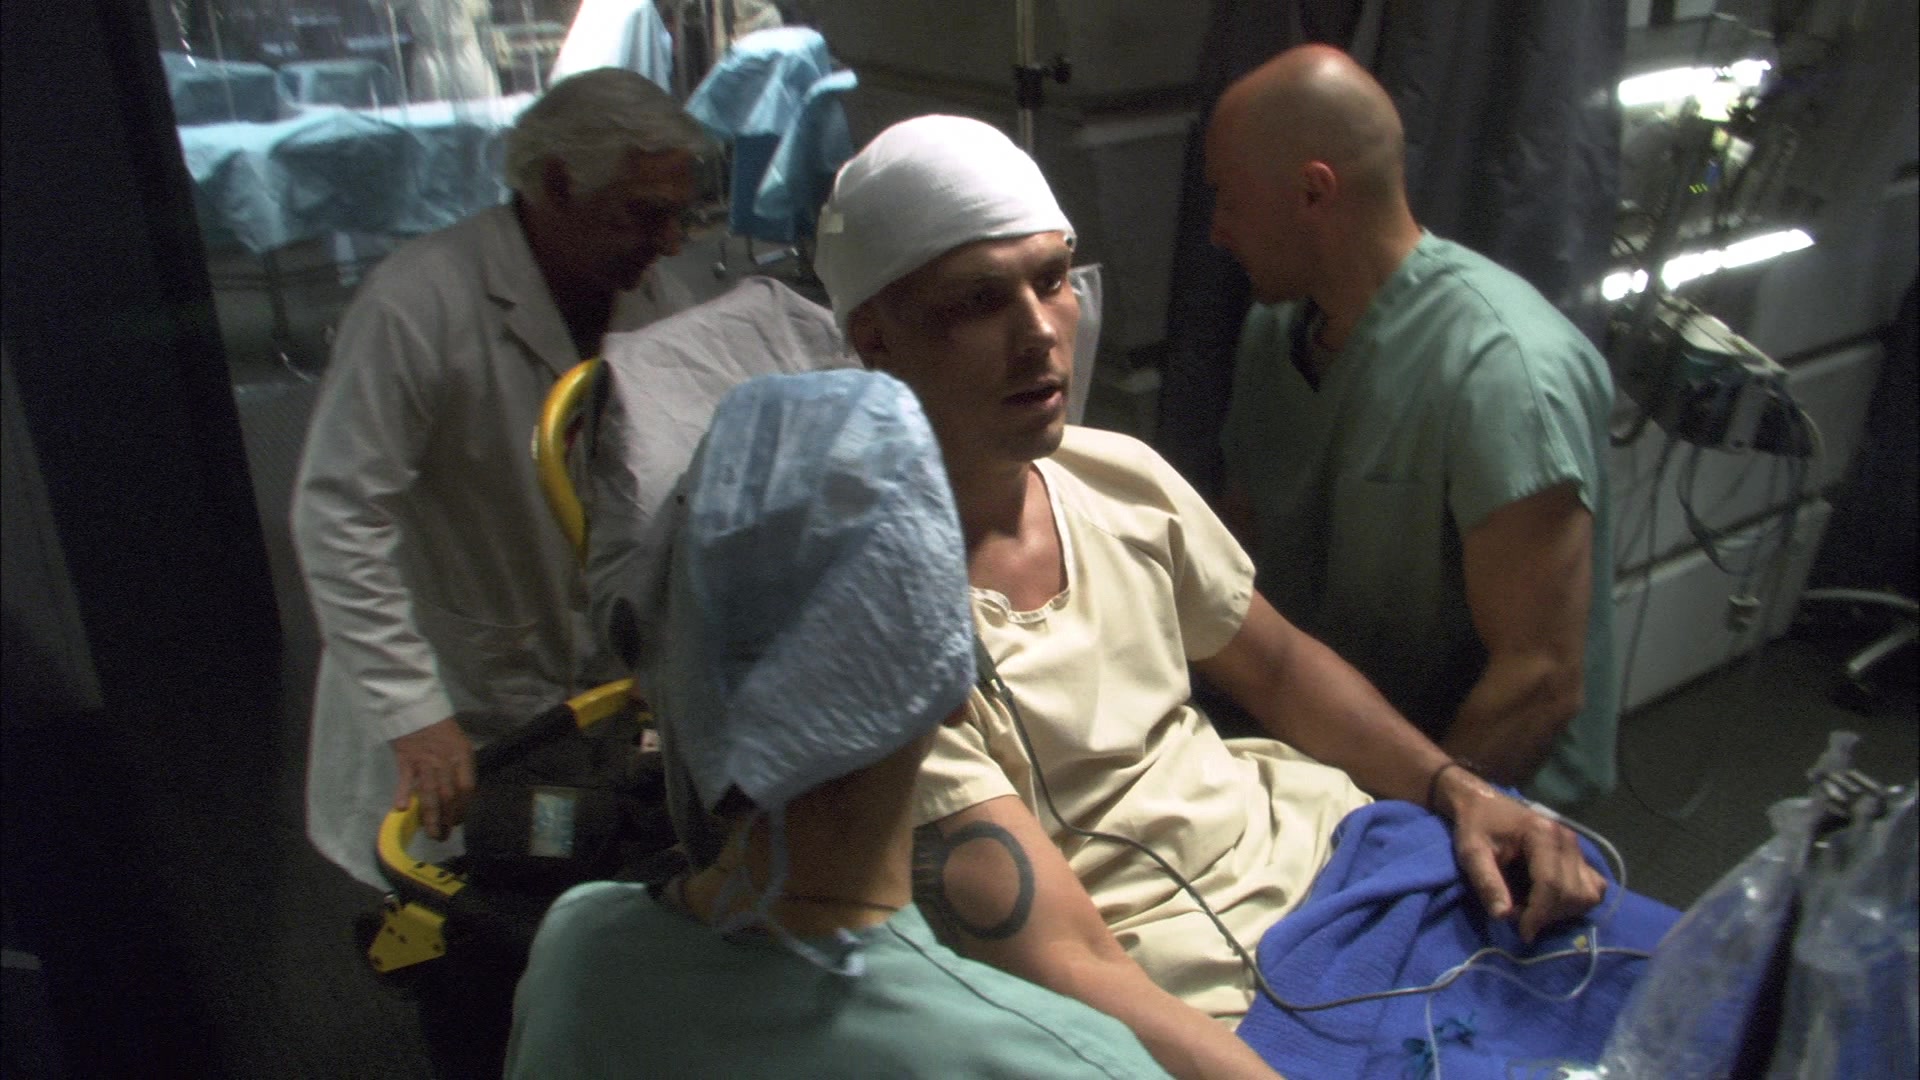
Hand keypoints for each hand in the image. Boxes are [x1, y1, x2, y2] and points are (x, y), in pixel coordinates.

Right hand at [391, 717, 475, 841]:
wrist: (415, 705)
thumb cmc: (439, 726)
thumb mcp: (458, 743)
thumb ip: (459, 766)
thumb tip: (460, 793)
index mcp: (462, 756)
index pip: (467, 788)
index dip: (464, 808)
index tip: (459, 821)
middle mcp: (446, 760)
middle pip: (449, 795)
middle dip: (448, 819)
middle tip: (444, 836)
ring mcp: (425, 760)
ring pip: (429, 793)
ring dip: (430, 817)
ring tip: (432, 834)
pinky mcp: (405, 759)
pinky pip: (405, 780)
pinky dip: (403, 794)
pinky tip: (401, 809)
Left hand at [1434, 767, 1604, 942]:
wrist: (1484, 803)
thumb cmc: (1476, 826)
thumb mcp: (1471, 852)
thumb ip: (1486, 882)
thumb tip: (1502, 916)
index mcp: (1541, 833)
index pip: (1551, 884)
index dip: (1538, 914)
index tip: (1523, 932)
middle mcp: (1566, 838)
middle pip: (1572, 893)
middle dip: (1547, 914)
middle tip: (1520, 917)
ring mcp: (1576, 846)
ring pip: (1588, 893)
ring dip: (1563, 911)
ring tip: (1534, 910)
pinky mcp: (1579, 854)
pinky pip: (1593, 886)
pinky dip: (1576, 901)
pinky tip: (1550, 902)